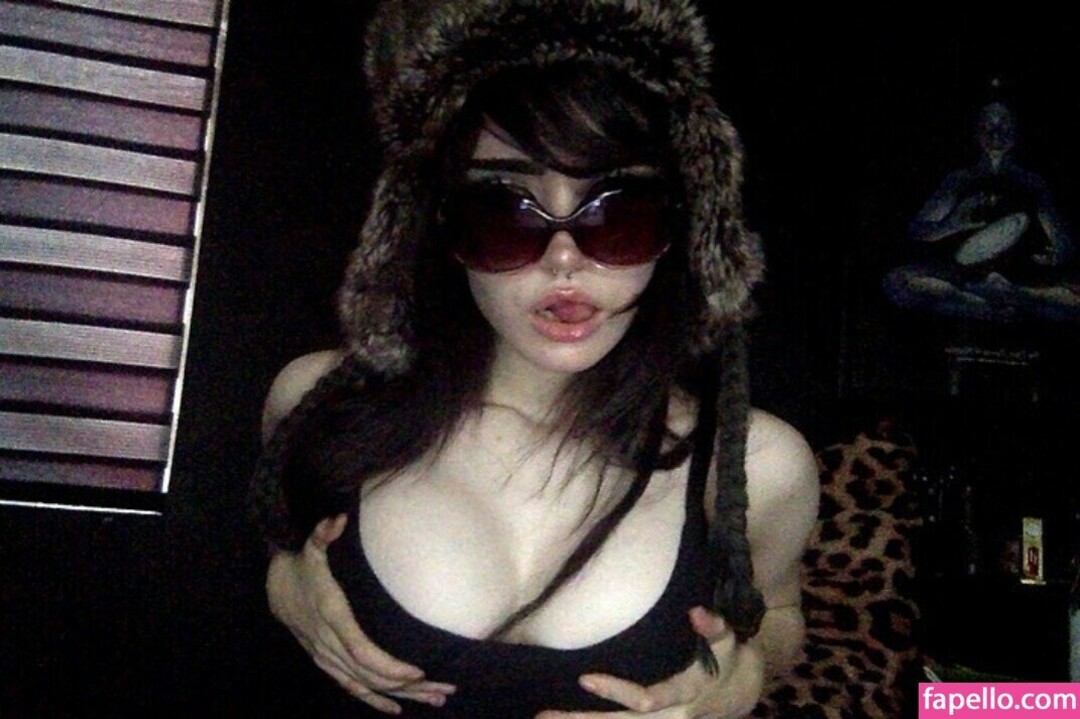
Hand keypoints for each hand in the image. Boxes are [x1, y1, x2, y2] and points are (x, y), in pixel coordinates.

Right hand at [267, 515, 455, 713]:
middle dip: (408, 685)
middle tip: (444, 689)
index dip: (388, 666)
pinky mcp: (327, 663)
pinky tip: (397, 709)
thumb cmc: (305, 566)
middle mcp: (329, 644)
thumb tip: (338, 519)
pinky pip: (351, 688)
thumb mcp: (312, 547)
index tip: (418, 670)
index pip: (362, 650)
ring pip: (365, 686)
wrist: (277, 587)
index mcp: (333, 617)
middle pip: (370, 675)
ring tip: (434, 700)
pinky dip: (374, 701)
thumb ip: (324, 533)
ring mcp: (328, 657)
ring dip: (401, 695)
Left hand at [534, 608, 762, 718]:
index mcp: (684, 695)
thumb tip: (696, 612)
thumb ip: (713, 628)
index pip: (646, 700)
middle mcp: (669, 718)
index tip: (585, 679)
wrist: (742, 690)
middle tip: (544, 715)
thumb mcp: (728, 640)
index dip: (616, 692)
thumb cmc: (729, 658)